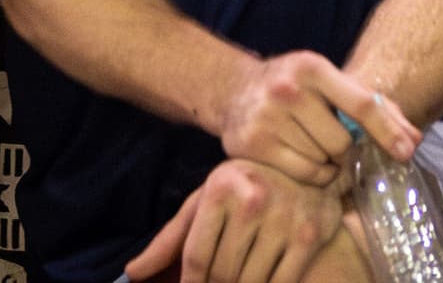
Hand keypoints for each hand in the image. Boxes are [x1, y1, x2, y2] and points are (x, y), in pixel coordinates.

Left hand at [129, 160, 341, 282]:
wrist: (304, 171)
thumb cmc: (243, 191)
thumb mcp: (205, 205)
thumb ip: (169, 241)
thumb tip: (132, 274)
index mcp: (220, 189)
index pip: (197, 258)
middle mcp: (253, 200)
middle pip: (223, 273)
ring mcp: (285, 217)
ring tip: (236, 281)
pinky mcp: (310, 235)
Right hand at [216, 52, 412, 186]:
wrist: (235, 89)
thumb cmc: (295, 86)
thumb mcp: (329, 82)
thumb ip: (374, 107)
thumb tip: (413, 139)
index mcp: (313, 67)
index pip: (362, 104)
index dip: (388, 131)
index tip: (407, 152)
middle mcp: (288, 89)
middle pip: (342, 142)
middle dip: (346, 149)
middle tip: (337, 144)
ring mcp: (266, 117)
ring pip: (322, 161)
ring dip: (328, 163)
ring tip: (315, 148)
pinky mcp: (252, 145)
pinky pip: (303, 174)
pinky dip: (313, 175)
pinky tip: (305, 159)